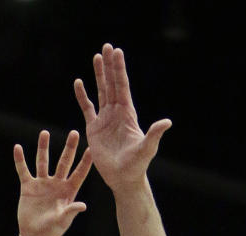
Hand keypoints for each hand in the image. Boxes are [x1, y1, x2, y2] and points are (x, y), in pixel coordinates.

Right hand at [14, 129, 92, 235]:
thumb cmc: (52, 232)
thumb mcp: (63, 221)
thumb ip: (71, 211)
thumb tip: (83, 205)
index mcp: (68, 191)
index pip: (79, 174)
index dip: (85, 162)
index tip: (91, 149)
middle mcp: (56, 184)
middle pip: (64, 162)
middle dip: (69, 148)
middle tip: (75, 133)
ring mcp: (42, 184)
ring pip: (43, 162)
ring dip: (43, 147)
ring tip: (44, 133)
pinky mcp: (28, 187)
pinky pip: (23, 171)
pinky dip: (20, 160)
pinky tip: (17, 148)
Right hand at [74, 45, 171, 192]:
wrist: (123, 178)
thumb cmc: (137, 165)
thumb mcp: (147, 148)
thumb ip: (154, 134)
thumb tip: (166, 122)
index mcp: (127, 113)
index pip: (122, 86)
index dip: (119, 69)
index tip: (117, 52)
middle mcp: (117, 112)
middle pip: (112, 84)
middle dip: (109, 66)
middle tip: (107, 47)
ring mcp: (105, 119)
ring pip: (101, 92)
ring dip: (98, 75)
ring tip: (96, 57)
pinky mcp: (94, 129)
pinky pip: (87, 108)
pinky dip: (82, 96)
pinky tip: (78, 83)